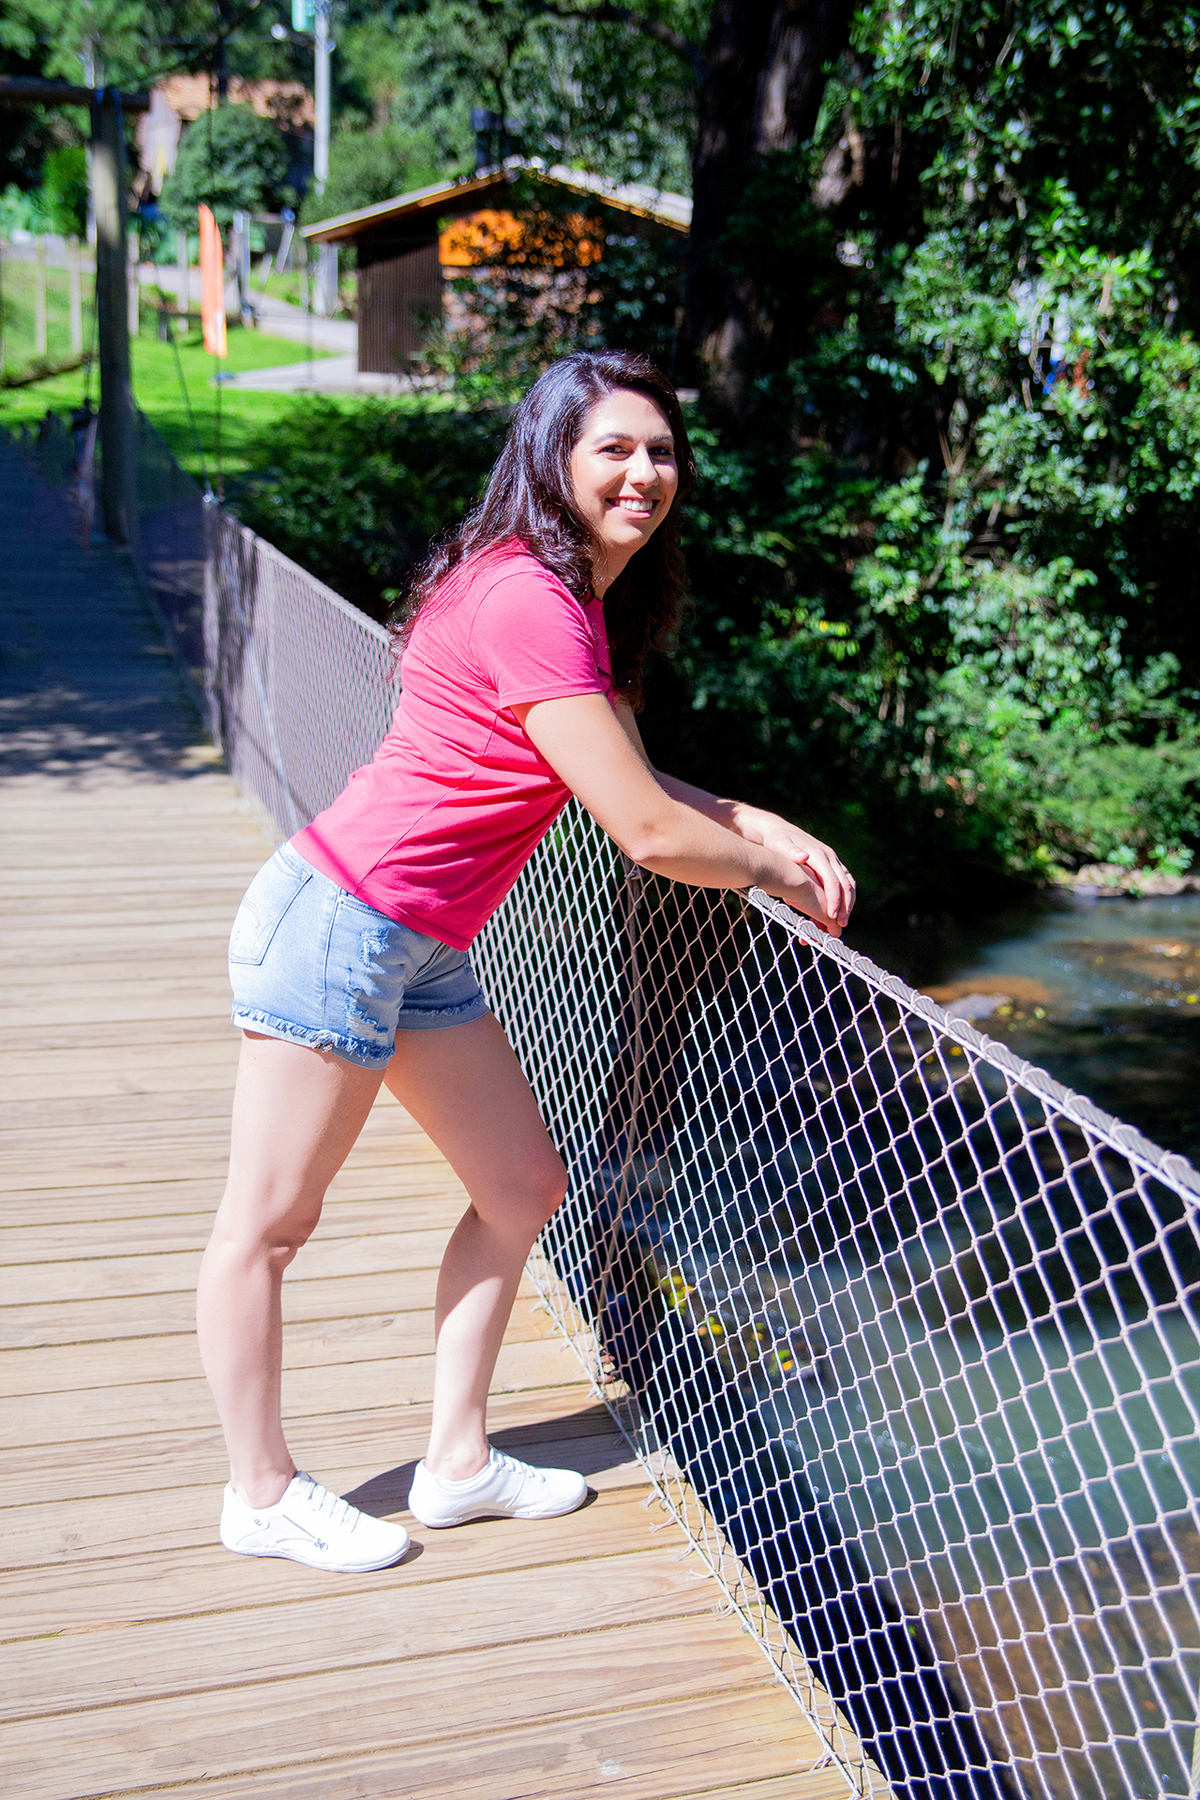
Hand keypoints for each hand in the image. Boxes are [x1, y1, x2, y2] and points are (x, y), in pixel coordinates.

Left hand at [733, 807, 855, 932]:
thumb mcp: (779, 845)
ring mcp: (832, 860)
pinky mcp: (831, 865)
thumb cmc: (776, 841)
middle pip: (845, 884)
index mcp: (819, 855)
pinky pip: (844, 882)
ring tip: (841, 923)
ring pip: (848, 884)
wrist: (777, 830)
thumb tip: (803, 857)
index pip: (832, 881)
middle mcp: (830, 857)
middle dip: (845, 905)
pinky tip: (837, 911)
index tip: (832, 917)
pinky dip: (844, 897)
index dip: (834, 899)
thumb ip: (790, 851)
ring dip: (848, 903)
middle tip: (841, 925)